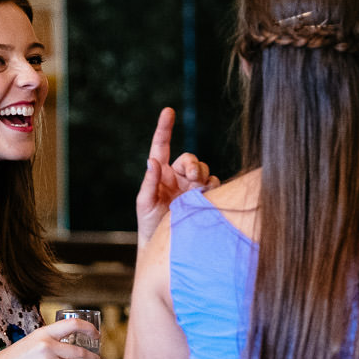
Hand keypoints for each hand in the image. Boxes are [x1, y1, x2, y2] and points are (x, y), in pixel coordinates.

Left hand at [136, 107, 218, 245]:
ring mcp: (193, 187)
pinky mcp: (205, 198)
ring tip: (197, 189)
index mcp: (160, 173)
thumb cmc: (149, 224)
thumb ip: (149, 182)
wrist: (165, 247)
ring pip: (204, 170)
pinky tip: (206, 196)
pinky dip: (212, 187)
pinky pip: (214, 185)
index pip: (162, 145)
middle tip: (192, 176)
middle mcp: (178, 177)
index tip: (168, 111)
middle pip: (190, 159)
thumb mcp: (144, 203)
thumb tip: (152, 161)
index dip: (165, 128)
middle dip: (192, 164)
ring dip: (202, 175)